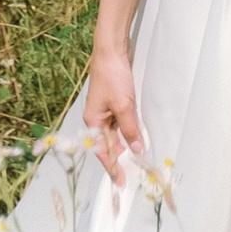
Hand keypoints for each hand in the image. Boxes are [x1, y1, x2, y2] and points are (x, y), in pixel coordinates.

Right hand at [83, 38, 144, 186]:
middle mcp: (96, 118)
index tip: (121, 181)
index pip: (102, 150)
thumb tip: (136, 149)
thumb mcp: (123, 106)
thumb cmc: (113, 76)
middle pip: (109, 143)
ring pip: (116, 133)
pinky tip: (137, 135)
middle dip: (121, 157)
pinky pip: (120, 123)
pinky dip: (128, 130)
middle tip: (134, 170)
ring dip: (126, 143)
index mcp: (93, 121)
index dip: (112, 166)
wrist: (112, 50)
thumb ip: (130, 129)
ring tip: (138, 157)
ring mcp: (105, 110)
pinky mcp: (114, 102)